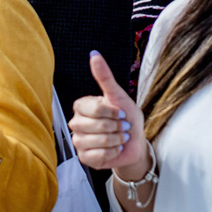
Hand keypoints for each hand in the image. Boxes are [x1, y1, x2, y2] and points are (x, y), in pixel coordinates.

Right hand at [69, 52, 149, 175]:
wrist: (135, 143)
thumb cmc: (126, 118)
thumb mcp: (118, 96)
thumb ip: (104, 77)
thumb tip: (94, 54)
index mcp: (82, 106)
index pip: (93, 108)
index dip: (111, 112)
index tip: (121, 113)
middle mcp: (76, 122)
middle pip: (94, 125)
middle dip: (116, 127)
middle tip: (122, 126)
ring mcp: (78, 140)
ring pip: (96, 141)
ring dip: (116, 140)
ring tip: (120, 138)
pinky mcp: (83, 157)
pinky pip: (97, 155)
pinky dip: (112, 152)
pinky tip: (115, 149)